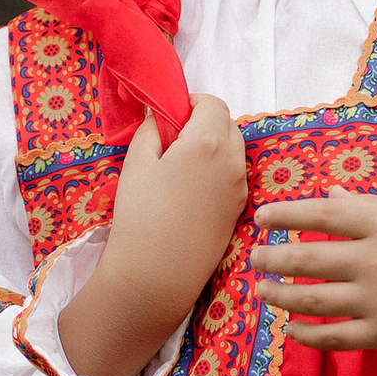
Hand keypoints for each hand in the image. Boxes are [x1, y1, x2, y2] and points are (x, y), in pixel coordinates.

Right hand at [60, 94, 246, 375]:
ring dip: (214, 146)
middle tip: (173, 138)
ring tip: (181, 167)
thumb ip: (150, 129)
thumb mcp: (136, 162)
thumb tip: (160, 116)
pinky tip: (191, 191)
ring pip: (234, 151)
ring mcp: (240, 187)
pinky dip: (218, 171)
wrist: (157, 273)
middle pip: (228, 124)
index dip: (192, 102)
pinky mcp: (239, 211)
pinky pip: (233, 177)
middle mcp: (233, 160)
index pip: (213, 103)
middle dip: (205, 122)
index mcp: (208, 141)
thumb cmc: (141, 213)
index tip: (171, 114)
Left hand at [253, 194, 376, 375]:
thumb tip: (331, 192)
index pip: (322, 212)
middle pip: (307, 257)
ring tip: (262, 291)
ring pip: (311, 299)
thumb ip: (371, 205)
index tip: (261, 218)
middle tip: (255, 258)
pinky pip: (332, 336)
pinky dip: (305, 334)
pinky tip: (291, 327)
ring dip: (279, 295)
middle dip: (272, 258)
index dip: (285, 215)